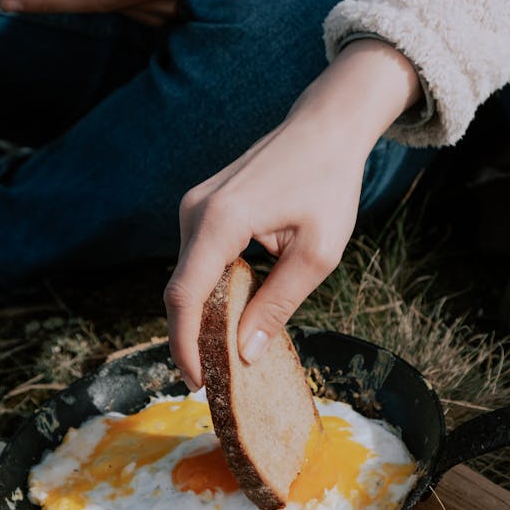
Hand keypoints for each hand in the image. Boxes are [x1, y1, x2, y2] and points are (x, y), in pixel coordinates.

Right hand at [164, 40, 422, 388]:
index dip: (185, 345)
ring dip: (203, 316)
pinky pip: (197, 262)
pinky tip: (233, 316)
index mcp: (221, 220)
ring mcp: (194, 207)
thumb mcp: (316, 255)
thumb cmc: (328, 184)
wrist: (326, 127)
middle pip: (181, 291)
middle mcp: (195, 211)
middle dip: (193, 338)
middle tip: (217, 380)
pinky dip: (211, 292)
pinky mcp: (201, 208)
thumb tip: (246, 355)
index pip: (185, 295)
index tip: (198, 381)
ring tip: (227, 354)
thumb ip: (278, 305)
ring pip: (187, 278)